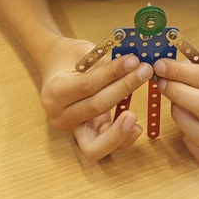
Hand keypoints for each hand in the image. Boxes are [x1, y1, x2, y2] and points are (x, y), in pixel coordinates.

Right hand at [39, 37, 153, 160]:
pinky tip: (135, 126)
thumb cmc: (69, 57)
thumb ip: (106, 62)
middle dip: (123, 89)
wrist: (55, 67)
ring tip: (135, 114)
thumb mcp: (84, 52)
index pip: (88, 85)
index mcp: (54, 92)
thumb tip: (134, 63)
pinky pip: (103, 145)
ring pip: (95, 145)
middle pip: (95, 108)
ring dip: (120, 130)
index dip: (113, 73)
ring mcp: (72, 129)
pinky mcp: (86, 135)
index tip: (134, 61)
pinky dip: (120, 138)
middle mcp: (60, 116)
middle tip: (144, 73)